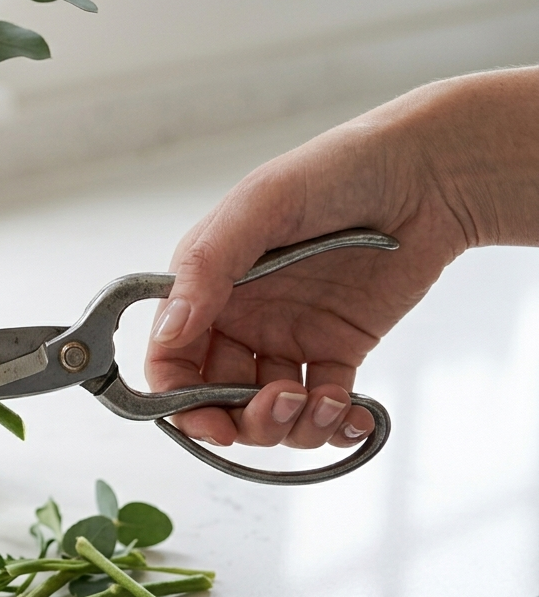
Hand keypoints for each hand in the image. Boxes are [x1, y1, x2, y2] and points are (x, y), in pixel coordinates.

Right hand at [143, 93, 468, 448]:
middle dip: (243, 419)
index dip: (179, 400)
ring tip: (325, 403)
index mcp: (207, 285)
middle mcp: (240, 317)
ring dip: (292, 426)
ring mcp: (288, 336)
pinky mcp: (337, 348)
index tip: (209, 421)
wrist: (427, 174)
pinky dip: (334, 425)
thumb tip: (169, 329)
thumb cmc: (336, 170)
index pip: (171, 359)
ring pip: (269, 411)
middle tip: (282, 403)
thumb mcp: (261, 204)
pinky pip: (323, 406)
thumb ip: (208, 266)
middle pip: (216, 398)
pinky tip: (352, 414)